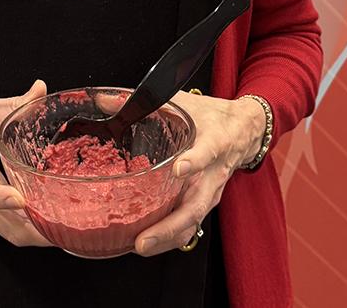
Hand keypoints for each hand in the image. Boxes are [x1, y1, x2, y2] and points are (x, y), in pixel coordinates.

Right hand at [0, 78, 53, 247]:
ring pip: (10, 233)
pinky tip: (51, 223)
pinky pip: (9, 230)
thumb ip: (13, 104)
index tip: (23, 199)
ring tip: (66, 227)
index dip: (1, 197)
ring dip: (37, 234)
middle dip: (35, 229)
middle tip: (65, 222)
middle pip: (4, 224)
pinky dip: (30, 231)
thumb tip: (41, 90)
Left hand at [134, 90, 264, 256]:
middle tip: (144, 238)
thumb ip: (144, 101)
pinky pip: (189, 225)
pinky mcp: (205, 202)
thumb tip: (103, 100)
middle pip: (196, 205)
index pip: (207, 151)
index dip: (194, 161)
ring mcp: (211, 192)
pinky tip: (147, 243)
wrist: (243, 130)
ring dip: (166, 237)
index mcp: (215, 140)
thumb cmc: (211, 116)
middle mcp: (214, 172)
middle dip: (169, 225)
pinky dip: (169, 237)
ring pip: (192, 221)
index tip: (178, 169)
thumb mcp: (182, 102)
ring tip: (140, 246)